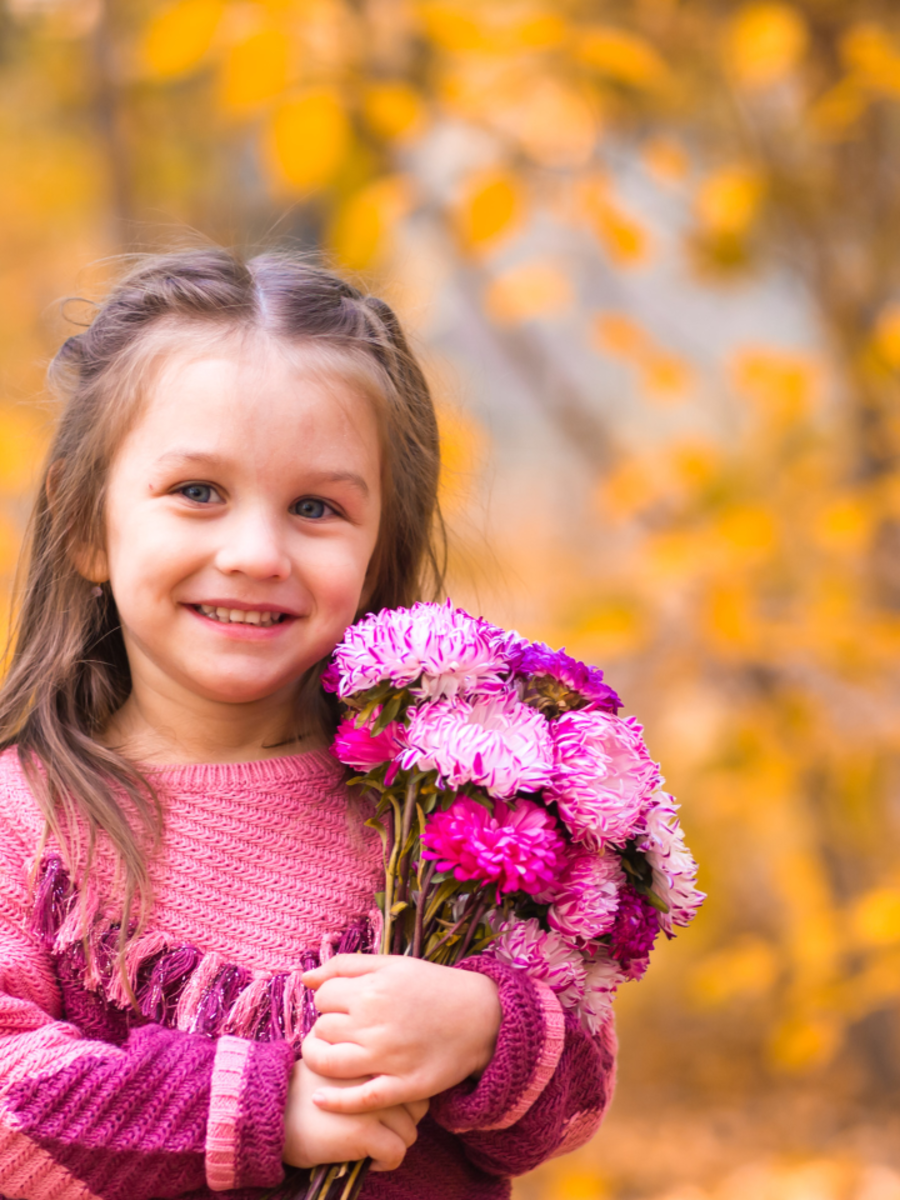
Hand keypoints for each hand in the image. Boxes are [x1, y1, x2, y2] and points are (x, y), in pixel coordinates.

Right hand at [282, 1059, 427, 1171]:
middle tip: (383, 1130)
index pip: (409, 1076)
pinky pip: (396, 1152)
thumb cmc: (303, 1092)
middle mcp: (374, 1074)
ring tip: (373, 1146)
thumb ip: (365, 1068)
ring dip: (394, 1144)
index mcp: (369, 1056)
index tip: (388, 1110)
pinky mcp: (364, 1131)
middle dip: (404, 1121)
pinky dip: (386, 1162)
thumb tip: (398, 1085)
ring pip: (409, 1132)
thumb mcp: (337, 1066)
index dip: (404, 1097)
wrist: (271, 1115)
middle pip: (418, 1104)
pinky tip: (368, 1160)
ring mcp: (370, 1102)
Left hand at [301, 955, 501, 1114]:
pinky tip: (321, 1098)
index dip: (329, 1000)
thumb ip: (347, 966)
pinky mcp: (401, 1087)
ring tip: (331, 1056)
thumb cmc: (433, 987)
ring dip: (321, 1059)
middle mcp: (375, 1023)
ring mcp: (387, 1058)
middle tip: (345, 1029)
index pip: (323, 996)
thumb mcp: (393, 964)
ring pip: (327, 1063)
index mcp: (372, 989)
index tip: (343, 1005)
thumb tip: (305, 978)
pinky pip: (356, 1100)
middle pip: (322, 1028)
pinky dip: (333, 1101)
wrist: (481, 1016)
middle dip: (327, 1028)